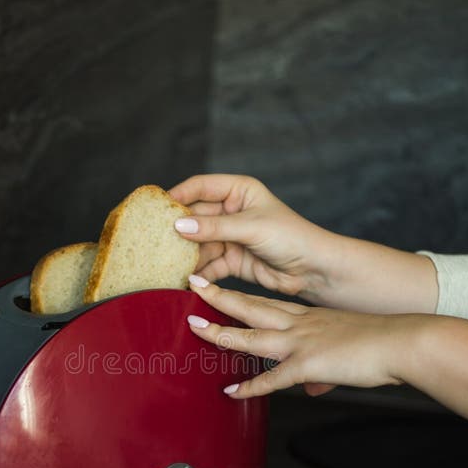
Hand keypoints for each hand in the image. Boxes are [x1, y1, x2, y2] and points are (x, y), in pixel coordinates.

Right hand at [170, 173, 334, 301]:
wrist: (313, 270)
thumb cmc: (291, 237)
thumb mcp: (251, 227)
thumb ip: (214, 227)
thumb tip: (178, 225)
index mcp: (239, 191)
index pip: (201, 187)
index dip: (179, 194)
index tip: (157, 207)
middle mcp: (231, 211)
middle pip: (196, 217)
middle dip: (178, 229)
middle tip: (154, 240)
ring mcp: (230, 237)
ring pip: (199, 243)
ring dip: (185, 254)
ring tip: (164, 263)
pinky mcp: (231, 260)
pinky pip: (208, 264)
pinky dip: (197, 272)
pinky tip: (183, 280)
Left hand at [186, 275, 419, 398]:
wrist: (402, 342)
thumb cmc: (382, 343)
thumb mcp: (345, 348)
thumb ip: (321, 372)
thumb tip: (311, 389)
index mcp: (308, 317)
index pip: (266, 303)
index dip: (240, 297)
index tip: (220, 289)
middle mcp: (299, 325)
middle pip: (251, 307)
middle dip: (219, 297)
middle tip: (194, 283)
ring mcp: (301, 343)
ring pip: (252, 336)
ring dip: (222, 333)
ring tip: (197, 328)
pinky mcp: (308, 365)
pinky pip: (272, 378)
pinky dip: (250, 387)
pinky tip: (232, 392)